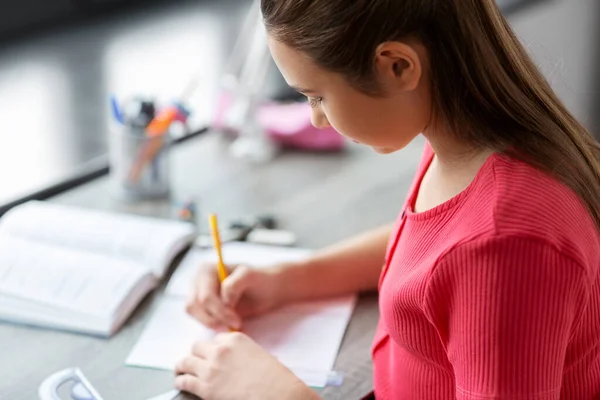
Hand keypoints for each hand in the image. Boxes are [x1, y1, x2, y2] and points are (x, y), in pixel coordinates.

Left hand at [175, 332, 318, 399]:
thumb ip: (243, 352)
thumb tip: (236, 360)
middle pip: (197, 347)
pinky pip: (184, 381)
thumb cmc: (274, 377)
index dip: (213, 348)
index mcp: (235, 339)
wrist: (277, 393)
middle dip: (197, 354)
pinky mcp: (205, 387)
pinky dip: (180, 381)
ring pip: (185, 361)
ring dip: (183, 366)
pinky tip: (181, 383)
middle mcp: (220, 350)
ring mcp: (211, 368)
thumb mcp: (259, 354)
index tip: (212, 354)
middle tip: (195, 361)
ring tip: (181, 370)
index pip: (216, 339)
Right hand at [186, 263, 286, 329]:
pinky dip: (213, 326)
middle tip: (234, 327)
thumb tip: (223, 299)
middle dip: (214, 319)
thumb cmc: (260, 280)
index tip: (237, 322)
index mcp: (206, 270)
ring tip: (232, 326)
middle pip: (195, 306)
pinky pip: (199, 320)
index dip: (220, 312)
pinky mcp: (201, 307)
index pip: (205, 297)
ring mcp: (197, 294)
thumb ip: (235, 284)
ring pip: (194, 314)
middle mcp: (197, 280)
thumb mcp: (251, 276)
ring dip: (212, 323)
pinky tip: (229, 326)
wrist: (267, 289)